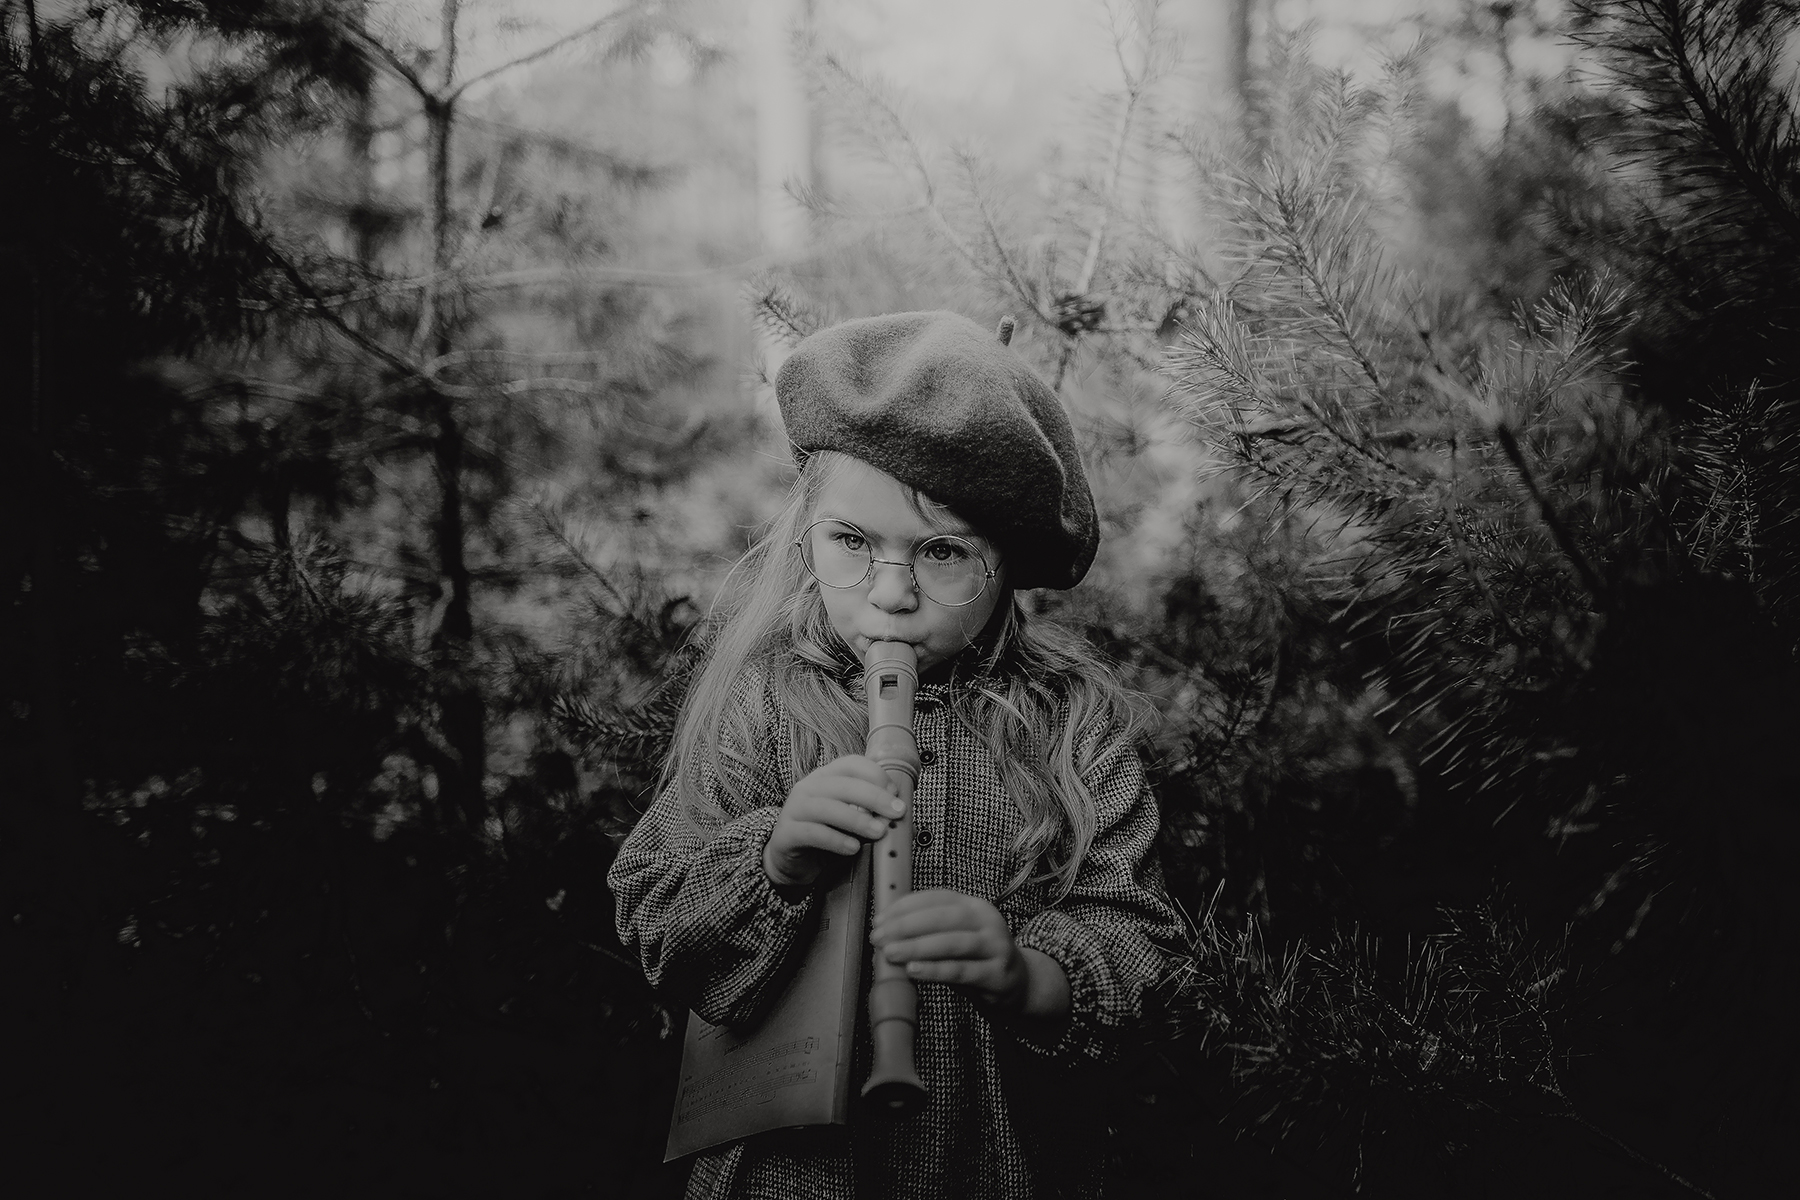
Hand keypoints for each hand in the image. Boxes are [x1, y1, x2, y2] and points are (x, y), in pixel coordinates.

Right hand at [764, 755, 905, 887]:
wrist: (790, 860)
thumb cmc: (826, 835)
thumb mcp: (850, 819)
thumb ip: (870, 812)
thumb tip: (899, 813)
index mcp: (826, 777)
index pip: (852, 764)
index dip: (876, 775)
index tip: (895, 793)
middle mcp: (809, 787)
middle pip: (843, 784)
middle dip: (874, 797)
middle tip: (896, 812)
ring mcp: (795, 808)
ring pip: (828, 807)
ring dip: (857, 820)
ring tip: (878, 832)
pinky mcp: (787, 833)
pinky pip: (812, 833)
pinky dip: (836, 840)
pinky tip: (852, 848)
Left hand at [870, 888, 1067, 1016]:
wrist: (1019, 985)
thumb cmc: (978, 959)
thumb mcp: (957, 937)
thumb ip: (928, 932)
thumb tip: (887, 932)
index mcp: (975, 906)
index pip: (937, 897)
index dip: (906, 906)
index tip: (880, 918)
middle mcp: (988, 922)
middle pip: (945, 917)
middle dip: (907, 925)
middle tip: (880, 937)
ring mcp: (995, 948)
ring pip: (953, 943)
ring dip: (917, 947)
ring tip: (891, 953)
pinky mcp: (996, 975)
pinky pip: (961, 971)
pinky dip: (934, 970)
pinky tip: (913, 970)